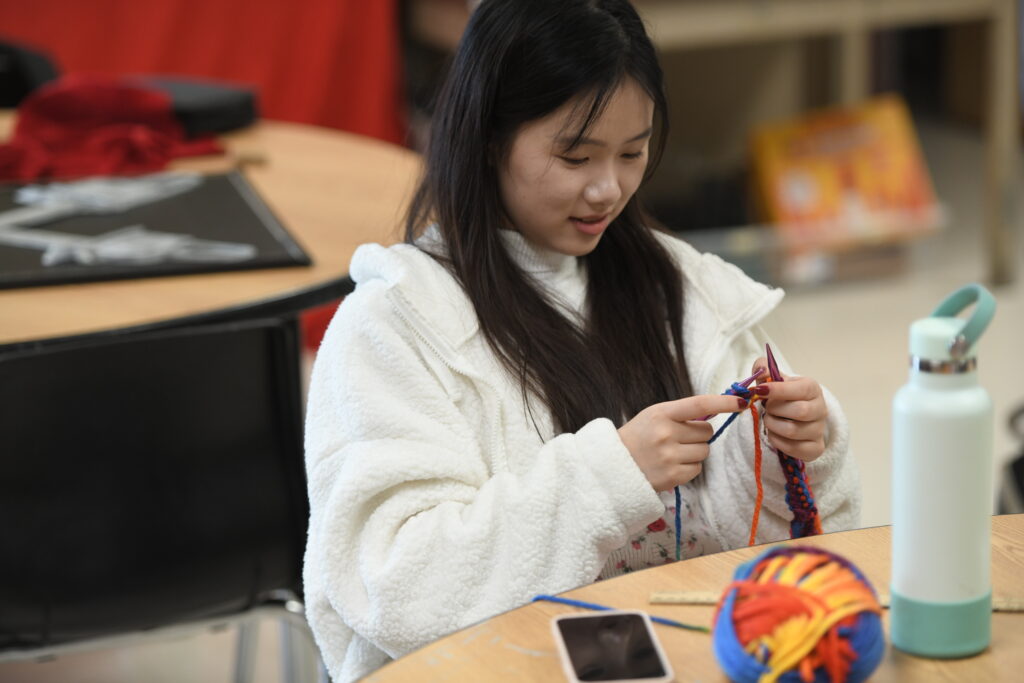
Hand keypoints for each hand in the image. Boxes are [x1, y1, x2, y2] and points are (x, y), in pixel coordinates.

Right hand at [618, 394, 747, 491]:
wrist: (614, 465)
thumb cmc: (638, 437)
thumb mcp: (653, 416)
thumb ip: (681, 414)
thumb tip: (715, 413)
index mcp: (661, 414)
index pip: (699, 404)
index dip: (723, 402)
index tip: (740, 401)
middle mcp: (666, 434)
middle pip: (706, 432)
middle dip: (698, 435)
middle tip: (678, 438)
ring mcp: (669, 456)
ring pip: (704, 452)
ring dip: (694, 452)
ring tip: (672, 453)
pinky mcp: (673, 476)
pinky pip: (697, 469)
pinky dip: (689, 467)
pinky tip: (671, 465)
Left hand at [751, 358, 827, 461]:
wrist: (793, 416)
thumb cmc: (782, 396)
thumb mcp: (774, 380)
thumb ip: (765, 370)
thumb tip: (760, 367)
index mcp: (812, 389)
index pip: (801, 389)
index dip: (778, 390)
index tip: (759, 390)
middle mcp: (820, 409)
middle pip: (800, 411)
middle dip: (775, 410)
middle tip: (766, 408)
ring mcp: (819, 430)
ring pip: (794, 431)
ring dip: (773, 425)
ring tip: (768, 420)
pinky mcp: (815, 448)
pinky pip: (794, 448)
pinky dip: (777, 441)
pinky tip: (773, 433)